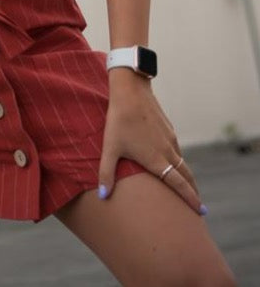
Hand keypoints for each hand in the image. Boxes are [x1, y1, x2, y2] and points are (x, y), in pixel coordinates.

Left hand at [98, 70, 204, 214]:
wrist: (131, 91)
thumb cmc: (119, 120)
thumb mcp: (110, 148)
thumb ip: (106, 173)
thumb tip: (103, 196)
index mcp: (156, 160)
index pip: (178, 184)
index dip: (190, 199)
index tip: (200, 212)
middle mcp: (167, 151)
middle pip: (186, 175)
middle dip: (193, 191)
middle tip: (199, 207)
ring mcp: (170, 138)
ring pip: (182, 161)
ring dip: (186, 176)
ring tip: (186, 186)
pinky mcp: (168, 128)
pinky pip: (176, 148)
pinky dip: (178, 160)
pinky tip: (173, 161)